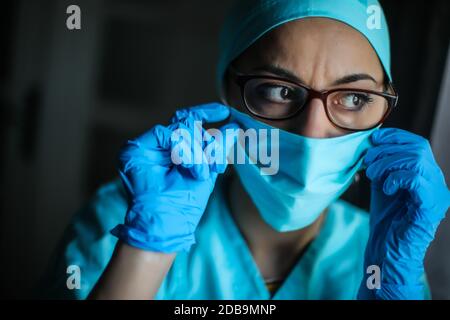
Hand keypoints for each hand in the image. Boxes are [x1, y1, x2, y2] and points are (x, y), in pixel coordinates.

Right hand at [111, 103, 237, 252]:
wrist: (167, 224)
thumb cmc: (184, 204)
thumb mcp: (207, 171)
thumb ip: (216, 149)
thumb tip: (234, 128)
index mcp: (174, 151)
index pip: (188, 123)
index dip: (206, 112)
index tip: (224, 111)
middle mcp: (159, 146)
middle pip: (185, 123)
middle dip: (203, 139)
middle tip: (210, 159)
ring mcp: (146, 147)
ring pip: (178, 129)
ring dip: (195, 151)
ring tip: (199, 172)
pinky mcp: (134, 150)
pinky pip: (165, 134)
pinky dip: (183, 150)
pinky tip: (190, 167)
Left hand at [358, 128, 449, 299]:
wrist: (387, 252)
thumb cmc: (386, 222)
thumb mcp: (382, 186)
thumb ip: (383, 166)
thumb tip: (374, 144)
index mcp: (426, 177)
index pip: (417, 144)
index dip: (395, 137)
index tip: (375, 139)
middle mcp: (436, 184)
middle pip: (418, 147)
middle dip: (388, 149)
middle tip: (369, 161)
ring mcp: (436, 195)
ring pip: (416, 159)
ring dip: (388, 163)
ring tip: (373, 175)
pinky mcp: (430, 207)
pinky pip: (417, 179)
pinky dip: (396, 178)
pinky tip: (386, 188)